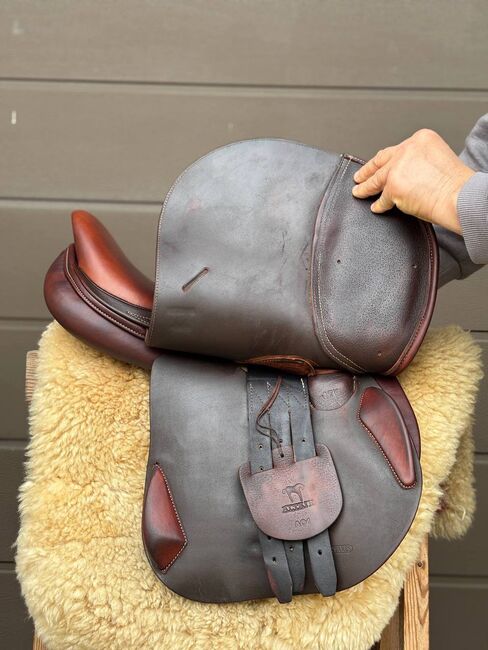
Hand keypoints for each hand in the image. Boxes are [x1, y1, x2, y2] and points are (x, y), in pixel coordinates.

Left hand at [352, 129, 474, 233]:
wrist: (459, 196)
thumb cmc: (456, 183)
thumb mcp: (439, 158)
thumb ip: (420, 161)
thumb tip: (405, 174)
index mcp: (421, 139)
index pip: (396, 149)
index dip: (384, 159)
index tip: (378, 164)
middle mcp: (407, 149)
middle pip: (381, 161)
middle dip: (367, 170)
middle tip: (359, 176)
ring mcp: (398, 168)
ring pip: (377, 179)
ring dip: (366, 187)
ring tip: (359, 192)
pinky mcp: (393, 187)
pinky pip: (382, 198)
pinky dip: (379, 204)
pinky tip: (376, 207)